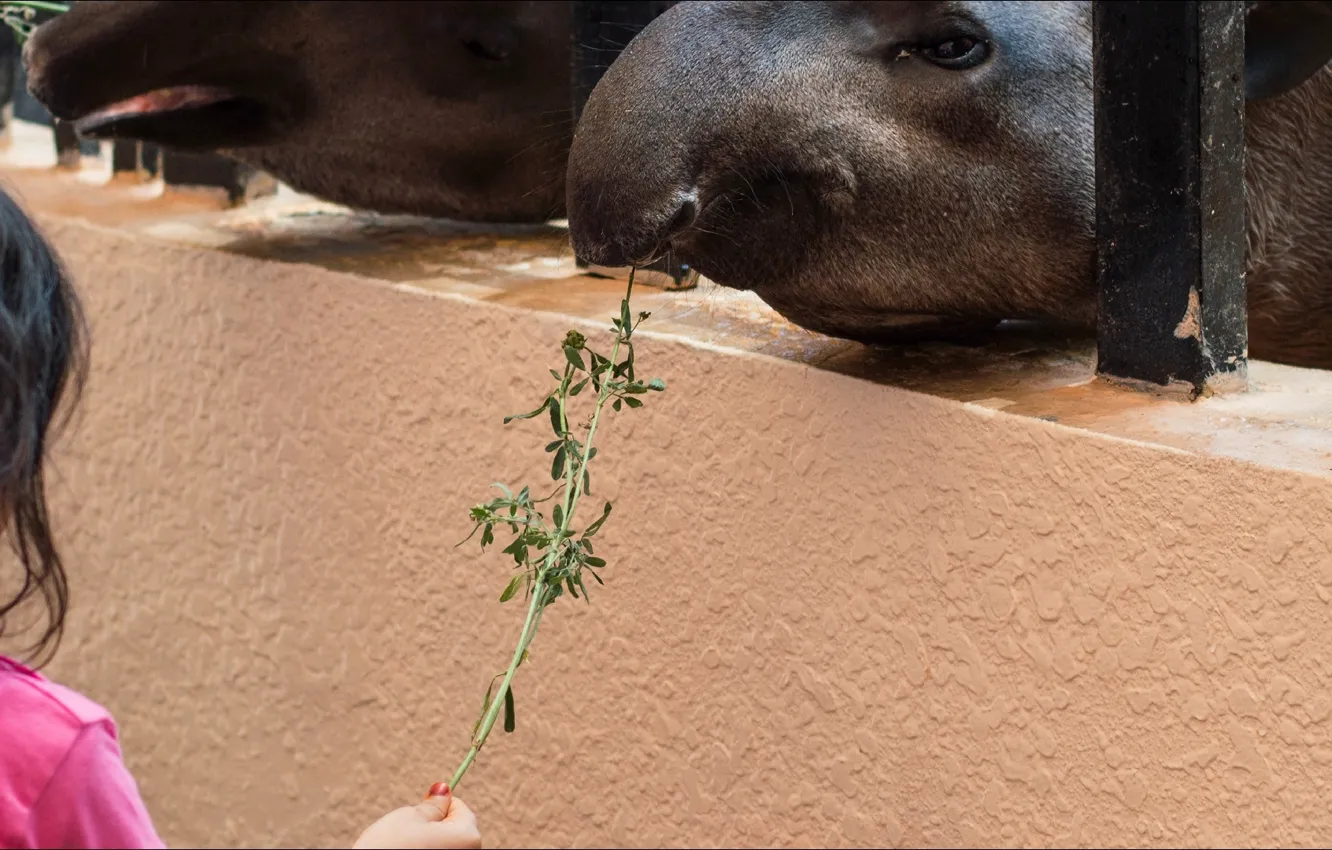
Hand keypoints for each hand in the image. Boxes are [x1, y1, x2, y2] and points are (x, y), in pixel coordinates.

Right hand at [353, 783, 481, 848]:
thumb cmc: (388, 848)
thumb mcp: (411, 817)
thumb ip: (433, 804)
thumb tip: (443, 791)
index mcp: (468, 836)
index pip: (459, 807)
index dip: (438, 804)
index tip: (420, 809)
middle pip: (454, 829)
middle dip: (433, 825)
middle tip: (409, 831)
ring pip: (443, 845)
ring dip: (427, 841)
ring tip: (405, 846)